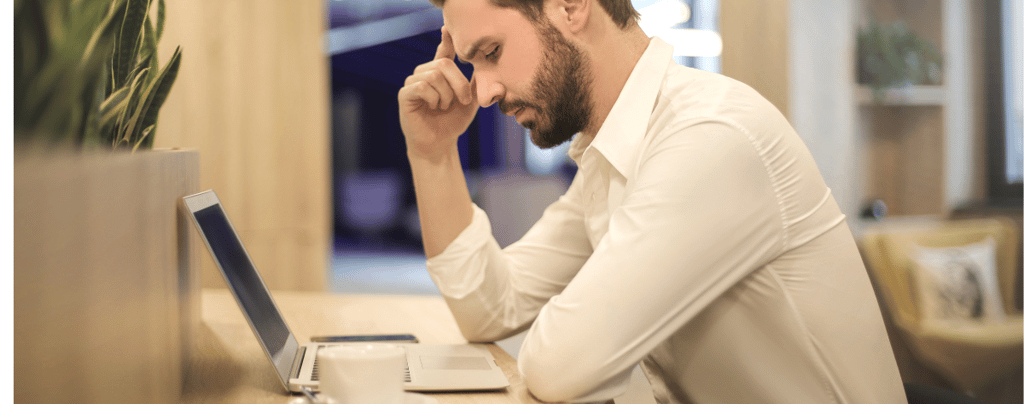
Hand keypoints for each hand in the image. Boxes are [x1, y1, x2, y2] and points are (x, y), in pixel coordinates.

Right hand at [398, 26, 477, 159]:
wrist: (440, 144)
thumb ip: (474, 83)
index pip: (443, 51)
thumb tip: (484, 65)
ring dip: (446, 94)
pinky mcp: (405, 94)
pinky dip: (434, 97)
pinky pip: (422, 86)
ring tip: (444, 107)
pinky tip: (433, 107)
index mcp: (440, 74)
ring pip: (434, 75)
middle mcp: (424, 74)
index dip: (446, 40)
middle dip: (459, 83)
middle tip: (464, 100)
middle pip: (443, 64)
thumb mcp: (470, 102)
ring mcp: (413, 83)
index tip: (447, 29)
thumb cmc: (453, 122)